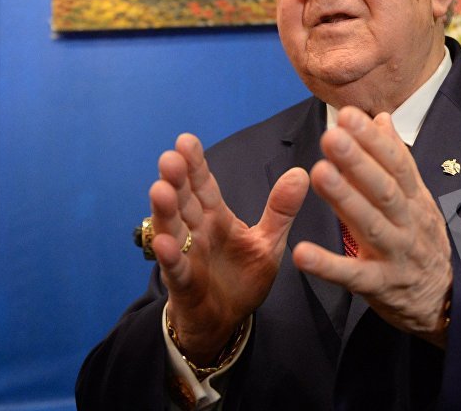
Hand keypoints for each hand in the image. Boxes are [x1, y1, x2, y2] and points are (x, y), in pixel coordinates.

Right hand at [150, 133, 308, 363]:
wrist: (226, 321)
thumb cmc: (242, 278)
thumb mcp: (268, 242)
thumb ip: (281, 210)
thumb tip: (301, 172)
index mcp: (215, 217)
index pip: (203, 186)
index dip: (195, 164)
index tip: (186, 140)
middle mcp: (196, 232)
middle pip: (184, 201)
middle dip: (176, 179)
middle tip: (170, 157)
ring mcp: (186, 256)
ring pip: (172, 229)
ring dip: (165, 211)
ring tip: (160, 189)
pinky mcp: (184, 285)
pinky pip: (176, 269)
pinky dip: (169, 257)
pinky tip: (164, 243)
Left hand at [292, 108, 452, 345]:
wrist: (447, 301)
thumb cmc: (422, 242)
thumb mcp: (417, 199)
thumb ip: (397, 160)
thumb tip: (382, 118)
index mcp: (414, 199)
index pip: (396, 164)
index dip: (372, 140)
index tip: (349, 115)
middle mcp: (407, 223)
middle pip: (383, 189)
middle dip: (358, 161)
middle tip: (332, 136)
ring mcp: (395, 254)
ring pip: (370, 224)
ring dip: (345, 198)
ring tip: (319, 173)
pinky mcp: (381, 285)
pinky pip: (354, 276)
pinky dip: (328, 265)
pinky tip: (302, 253)